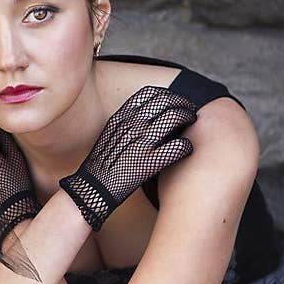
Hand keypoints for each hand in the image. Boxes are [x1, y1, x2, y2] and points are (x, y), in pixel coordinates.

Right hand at [59, 85, 197, 231]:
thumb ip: (127, 122)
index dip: (168, 94)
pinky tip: (186, 149)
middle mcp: (131, 125)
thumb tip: (149, 116)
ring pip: (176, 117)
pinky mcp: (150, 163)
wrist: (92, 190)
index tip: (175, 101)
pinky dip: (187, 145)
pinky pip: (179, 146)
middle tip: (190, 112)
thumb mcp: (109, 135)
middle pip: (166, 101)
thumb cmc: (102, 164)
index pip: (150, 93)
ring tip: (192, 124)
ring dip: (189, 118)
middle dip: (183, 103)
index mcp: (120, 117)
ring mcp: (141, 143)